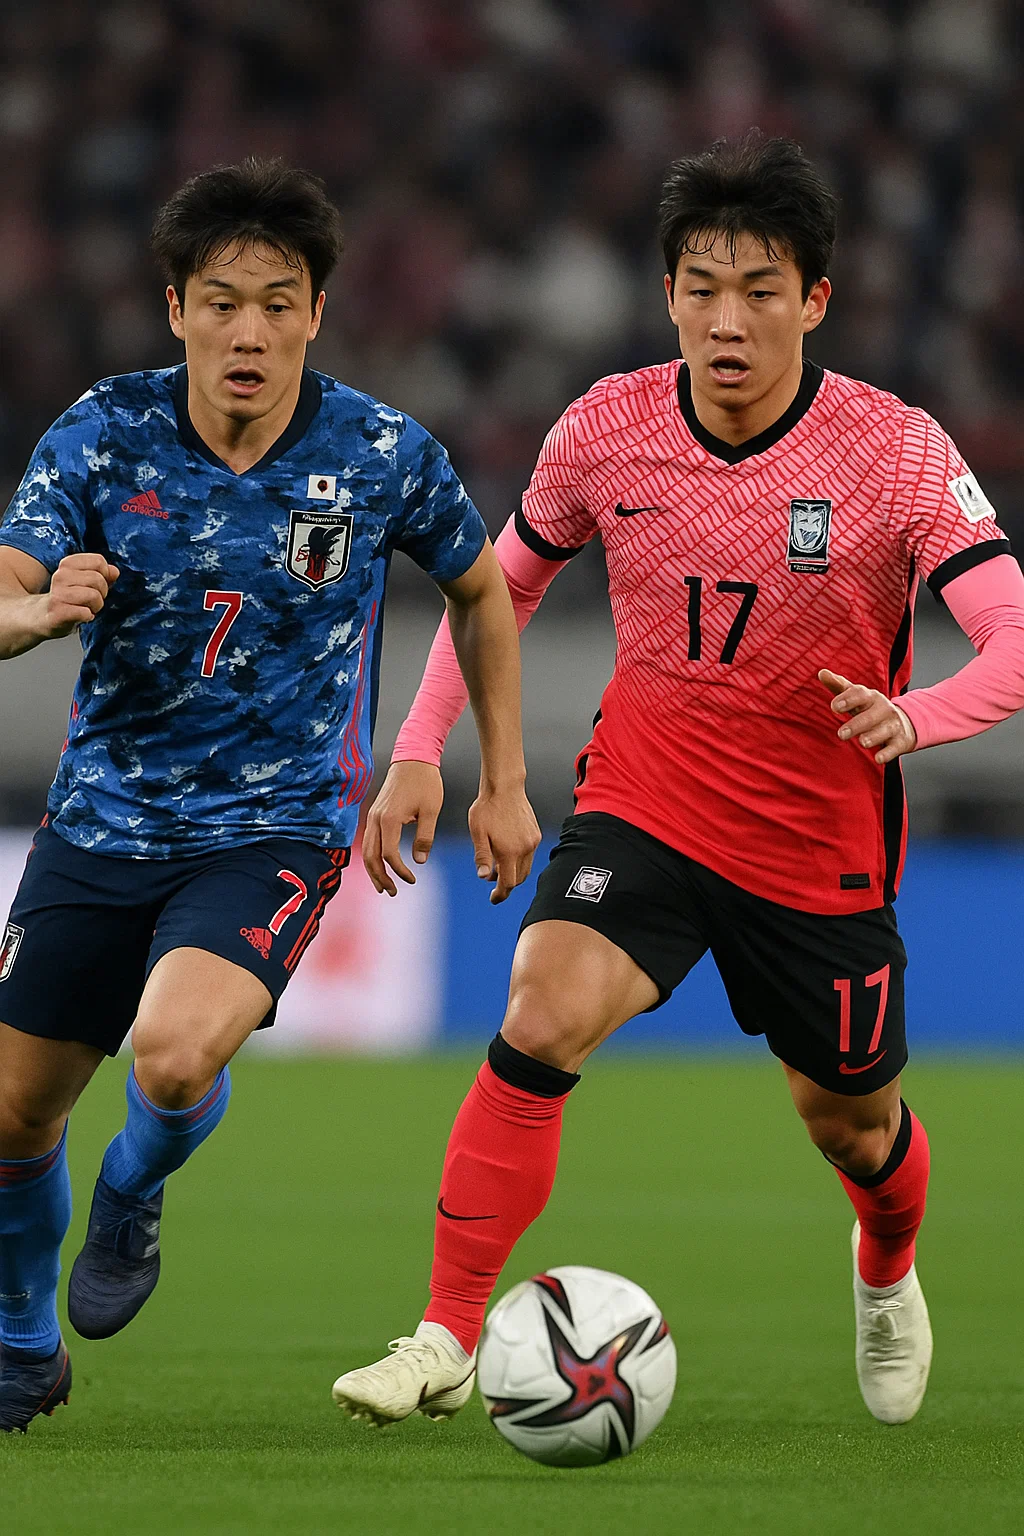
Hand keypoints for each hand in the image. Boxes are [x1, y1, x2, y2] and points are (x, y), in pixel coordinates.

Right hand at [42, 554, 118, 636]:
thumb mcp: (87, 582)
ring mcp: (58, 593)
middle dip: (101, 593)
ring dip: (95, 606)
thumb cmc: (70, 598)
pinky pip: (85, 613)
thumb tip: (114, 571)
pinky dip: (87, 617)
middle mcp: (61, 575)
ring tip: (85, 608)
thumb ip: (104, 575)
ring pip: (94, 596)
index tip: (94, 585)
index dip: (104, 576)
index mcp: (68, 563)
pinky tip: (79, 616)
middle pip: (98, 579)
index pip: (98, 561)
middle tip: (90, 601)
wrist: (45, 617)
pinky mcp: (58, 612)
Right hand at [363, 760, 443, 896]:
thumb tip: (419, 861)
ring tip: (384, 886)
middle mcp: (376, 819)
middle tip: (392, 893)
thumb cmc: (425, 782)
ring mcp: (372, 816)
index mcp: (389, 820)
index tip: (412, 880)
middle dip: (380, 877)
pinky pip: (369, 840)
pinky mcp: (375, 813)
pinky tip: (381, 865)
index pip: (389, 855)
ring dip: (373, 870)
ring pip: (366, 850)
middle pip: (370, 857)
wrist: (413, 758)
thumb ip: (425, 837)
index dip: (400, 871)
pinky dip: (373, 856)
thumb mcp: (431, 810)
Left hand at [468, 781, 541, 904]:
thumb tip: (483, 877)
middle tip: (491, 880)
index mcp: (509, 851)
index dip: (501, 894)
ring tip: (497, 865)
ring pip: (526, 867)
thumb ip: (481, 856)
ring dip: (513, 872)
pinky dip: (519, 860)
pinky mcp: (536, 834)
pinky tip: (507, 851)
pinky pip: (529, 854)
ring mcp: (532, 841)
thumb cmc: (486, 808)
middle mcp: (525, 849)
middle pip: (519, 878)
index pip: (508, 883)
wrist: (504, 786)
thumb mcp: (477, 833)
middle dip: (506, 884)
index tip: (494, 898)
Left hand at [818, 668, 916, 764]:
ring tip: (862, 742)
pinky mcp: (900, 741)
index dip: (848, 699)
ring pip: (884, 730)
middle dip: (856, 724)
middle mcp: (883, 709)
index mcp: (870, 697)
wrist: (904, 722)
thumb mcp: (856, 696)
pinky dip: (887, 753)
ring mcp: (893, 725)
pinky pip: (894, 748)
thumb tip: (822, 672)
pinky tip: (878, 758)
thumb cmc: (870, 708)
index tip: (834, 706)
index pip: (860, 694)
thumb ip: (838, 685)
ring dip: (873, 736)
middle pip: (870, 716)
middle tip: (842, 734)